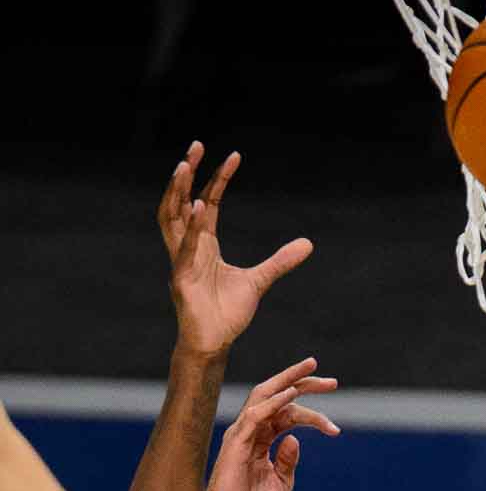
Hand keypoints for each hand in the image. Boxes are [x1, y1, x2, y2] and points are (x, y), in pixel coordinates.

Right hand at [158, 141, 311, 354]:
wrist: (214, 344)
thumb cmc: (227, 314)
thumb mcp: (259, 281)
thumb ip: (280, 261)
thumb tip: (308, 243)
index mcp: (204, 244)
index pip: (209, 202)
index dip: (218, 179)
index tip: (234, 156)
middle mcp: (189, 247)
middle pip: (181, 201)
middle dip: (187, 173)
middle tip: (196, 146)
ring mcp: (181, 261)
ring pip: (172, 219)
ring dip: (177, 191)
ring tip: (184, 166)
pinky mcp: (181, 279)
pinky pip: (184, 248)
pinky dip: (192, 227)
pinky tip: (199, 206)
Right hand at [201, 360, 339, 490]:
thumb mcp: (281, 483)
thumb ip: (288, 460)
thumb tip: (295, 438)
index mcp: (260, 439)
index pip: (287, 413)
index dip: (312, 414)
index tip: (335, 428)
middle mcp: (250, 431)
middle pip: (276, 395)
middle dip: (302, 382)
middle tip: (332, 381)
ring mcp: (241, 434)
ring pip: (264, 395)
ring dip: (289, 381)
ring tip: (312, 370)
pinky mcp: (236, 443)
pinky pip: (256, 415)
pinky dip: (275, 402)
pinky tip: (292, 395)